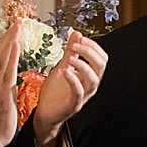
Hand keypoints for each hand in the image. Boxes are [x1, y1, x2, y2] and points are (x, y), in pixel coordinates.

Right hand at [0, 22, 22, 146]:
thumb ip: (2, 86)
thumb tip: (8, 78)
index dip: (4, 42)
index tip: (12, 31)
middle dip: (7, 36)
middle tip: (17, 21)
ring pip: (1, 56)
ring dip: (9, 39)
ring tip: (17, 26)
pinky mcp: (1, 90)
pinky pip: (6, 69)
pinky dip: (10, 55)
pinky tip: (15, 44)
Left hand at [31, 31, 107, 146]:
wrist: (45, 113)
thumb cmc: (54, 93)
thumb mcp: (62, 67)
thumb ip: (70, 52)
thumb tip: (77, 34)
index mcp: (89, 76)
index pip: (101, 58)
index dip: (93, 46)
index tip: (79, 37)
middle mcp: (89, 85)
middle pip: (101, 66)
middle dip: (89, 52)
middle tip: (75, 45)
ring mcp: (83, 95)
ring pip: (93, 79)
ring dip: (83, 65)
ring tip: (70, 57)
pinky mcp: (73, 104)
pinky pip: (78, 92)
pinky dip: (73, 80)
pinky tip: (65, 71)